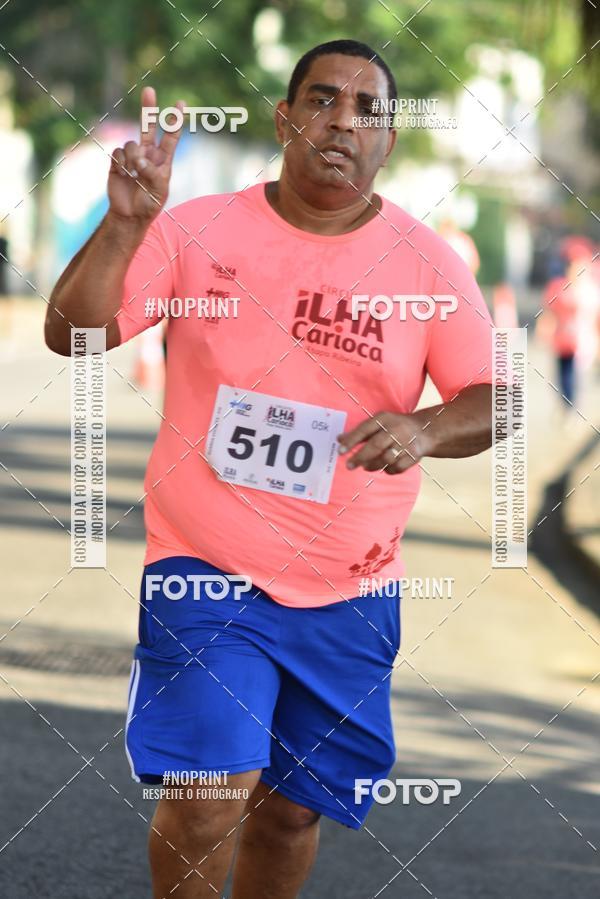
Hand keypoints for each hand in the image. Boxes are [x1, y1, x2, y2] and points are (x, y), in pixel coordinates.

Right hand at [107, 86, 184, 223]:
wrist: (129, 215)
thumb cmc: (149, 204)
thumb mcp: (158, 190)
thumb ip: (152, 173)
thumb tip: (139, 158)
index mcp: (163, 160)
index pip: (171, 136)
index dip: (175, 120)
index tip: (181, 103)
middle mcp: (148, 154)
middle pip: (148, 126)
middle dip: (149, 108)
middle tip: (149, 90)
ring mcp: (132, 157)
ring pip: (131, 143)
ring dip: (132, 158)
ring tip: (133, 173)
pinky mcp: (117, 161)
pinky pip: (118, 152)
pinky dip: (121, 163)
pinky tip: (123, 174)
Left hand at [337, 411, 429, 473]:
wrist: (425, 430)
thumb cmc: (395, 426)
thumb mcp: (379, 422)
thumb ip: (360, 432)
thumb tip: (339, 439)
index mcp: (385, 419)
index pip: (365, 429)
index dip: (352, 440)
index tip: (340, 450)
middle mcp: (396, 430)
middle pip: (376, 445)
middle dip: (360, 457)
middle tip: (349, 465)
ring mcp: (407, 444)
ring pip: (386, 459)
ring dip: (373, 465)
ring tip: (365, 466)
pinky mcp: (414, 456)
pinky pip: (397, 468)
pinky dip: (387, 470)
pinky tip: (383, 467)